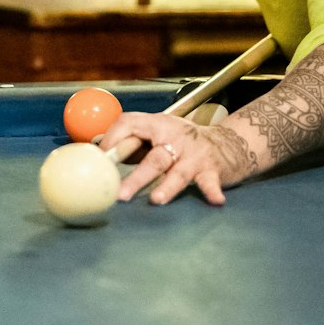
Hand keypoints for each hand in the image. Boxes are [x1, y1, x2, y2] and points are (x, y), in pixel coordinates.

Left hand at [99, 111, 259, 206]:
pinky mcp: (211, 169)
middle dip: (136, 176)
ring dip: (167, 186)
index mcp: (157, 124)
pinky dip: (212, 191)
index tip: (100, 159)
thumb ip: (132, 144)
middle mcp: (176, 137)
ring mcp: (194, 154)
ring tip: (157, 199)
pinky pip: (210, 181)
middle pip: (154, 157)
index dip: (113, 139)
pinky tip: (215, 200)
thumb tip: (97, 157)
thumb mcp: (157, 134)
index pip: (130, 124)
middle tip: (120, 194)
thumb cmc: (181, 142)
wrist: (227, 143)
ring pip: (178, 172)